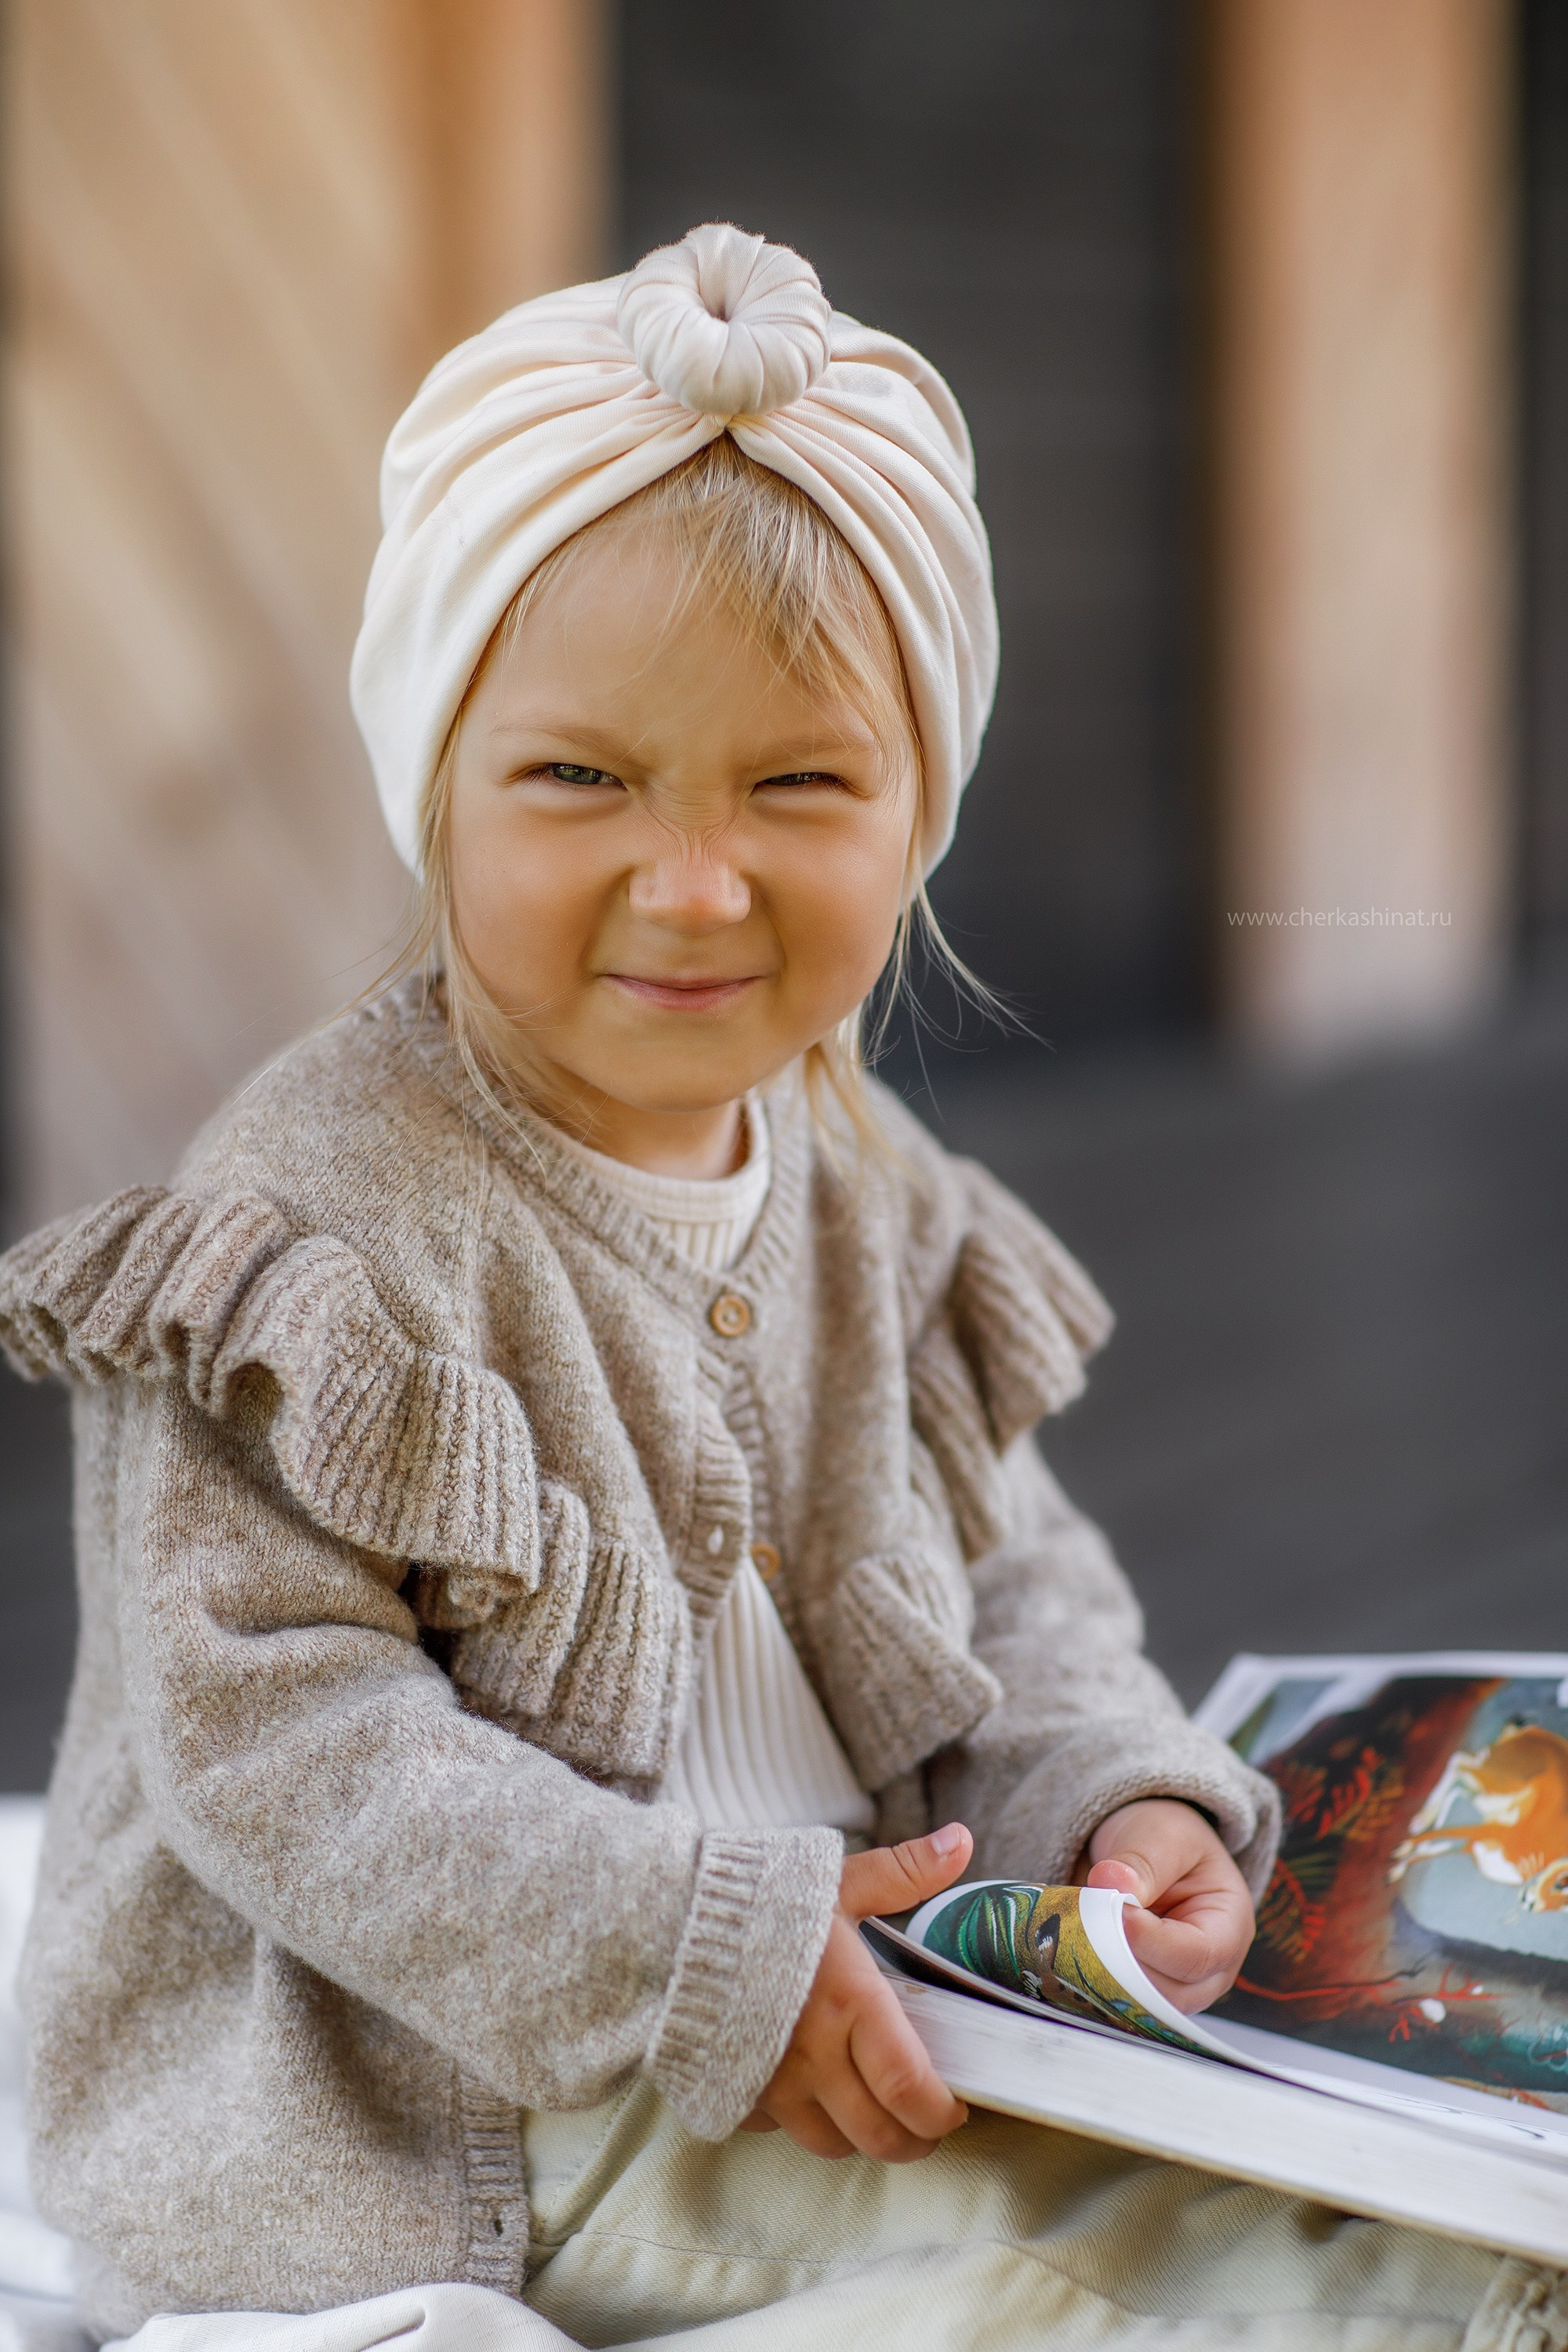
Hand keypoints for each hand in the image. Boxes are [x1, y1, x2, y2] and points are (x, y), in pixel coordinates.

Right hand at [740, 1821, 974, 2161]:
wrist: (664, 1919)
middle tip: (927, 2122)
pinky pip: (780, 2130)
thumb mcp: (837, 1881)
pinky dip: (804, 2120)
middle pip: (879, 2136)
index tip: (957, 2105)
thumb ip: (903, 1871)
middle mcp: (813, 2056)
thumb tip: (961, 1842)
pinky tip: (813, 2092)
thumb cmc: (758, 1899)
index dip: (942, 2113)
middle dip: (914, 2140)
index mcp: (850, 2003)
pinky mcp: (733, 2093)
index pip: (911, 2089)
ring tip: (874, 2108)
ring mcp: (770, 2083)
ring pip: (831, 2144)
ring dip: (861, 2136)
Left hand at [1080, 1798, 1253, 2013]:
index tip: (1113, 1911)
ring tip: (1073, 1934)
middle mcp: (1208, 1972)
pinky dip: (1086, 1980)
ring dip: (1099, 1975)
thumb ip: (1141, 1861)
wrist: (1147, 1849)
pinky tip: (1065, 1952)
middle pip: (1168, 1993)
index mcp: (1229, 1928)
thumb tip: (1110, 1882)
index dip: (1151, 1940)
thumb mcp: (1162, 1835)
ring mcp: (1172, 1987)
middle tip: (1084, 1926)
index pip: (1196, 1955)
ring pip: (1137, 2006)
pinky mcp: (1136, 1991)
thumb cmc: (1167, 1840)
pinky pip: (1112, 2001)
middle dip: (1122, 1963)